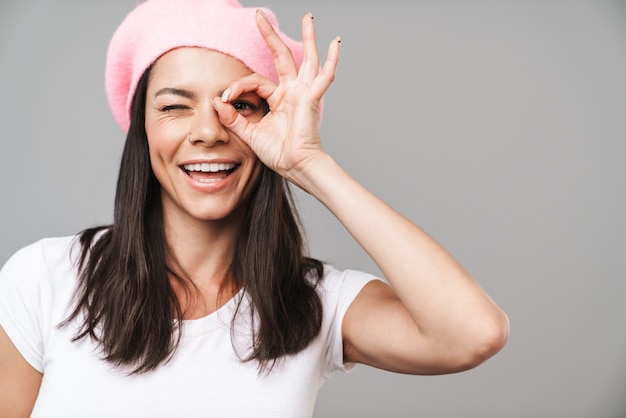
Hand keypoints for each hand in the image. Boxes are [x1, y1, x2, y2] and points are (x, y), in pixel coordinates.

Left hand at [211, 10, 339, 184]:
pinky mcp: (311, 97)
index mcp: (278, 100)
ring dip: (308, 38)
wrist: (296, 167)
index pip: (255, 82)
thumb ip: (233, 118)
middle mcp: (292, 92)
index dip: (238, 86)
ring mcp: (303, 93)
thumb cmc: (279, 154)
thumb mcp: (249, 134)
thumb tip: (217, 101)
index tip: (224, 97)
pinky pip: (324, 76)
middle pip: (281, 57)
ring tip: (308, 18)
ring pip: (306, 59)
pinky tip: (336, 43)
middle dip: (270, 36)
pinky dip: (332, 60)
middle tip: (260, 16)